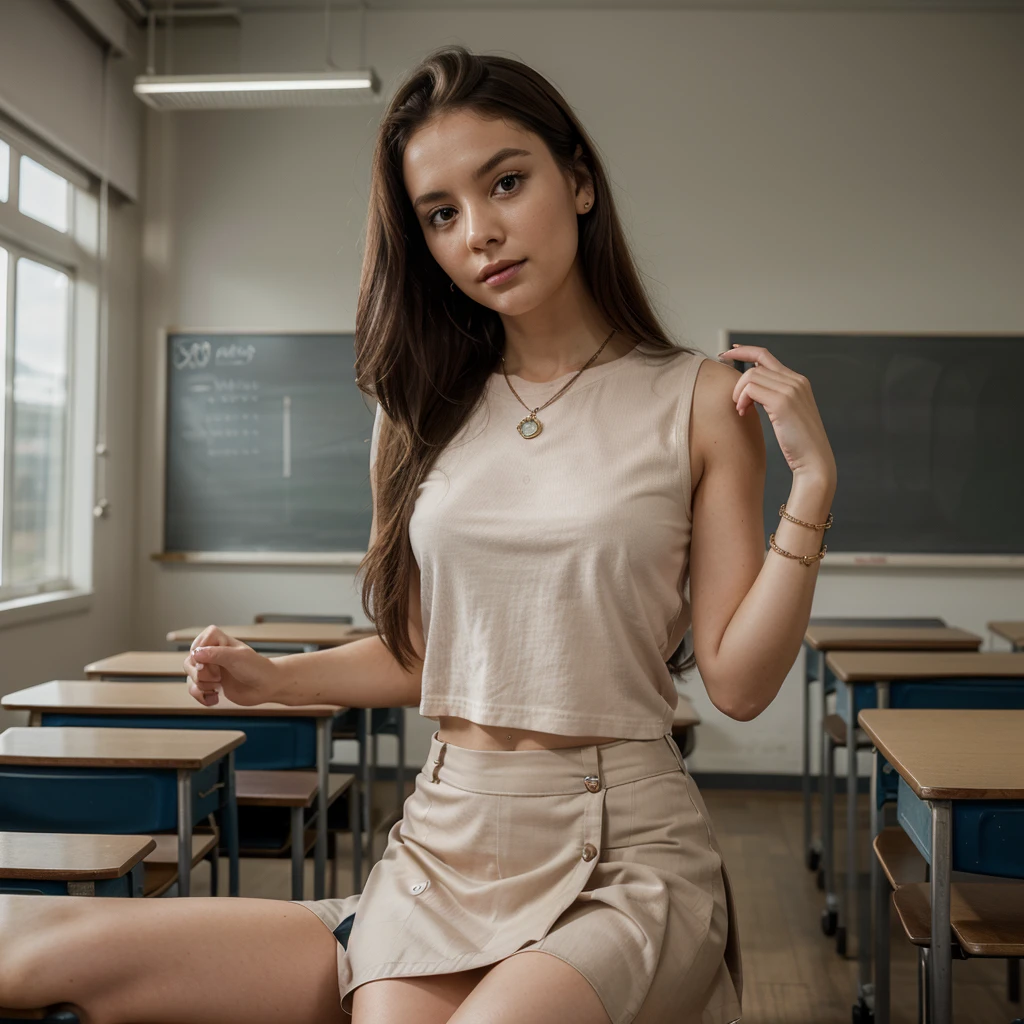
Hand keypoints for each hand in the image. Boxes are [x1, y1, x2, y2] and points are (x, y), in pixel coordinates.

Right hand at [183, 625, 279, 707]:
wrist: (267, 686)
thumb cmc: (256, 667)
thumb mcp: (236, 657)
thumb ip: (215, 654)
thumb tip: (195, 653)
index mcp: (217, 639)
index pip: (196, 645)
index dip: (202, 658)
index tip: (217, 664)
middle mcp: (211, 652)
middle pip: (189, 663)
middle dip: (202, 675)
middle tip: (219, 677)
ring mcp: (210, 668)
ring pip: (190, 677)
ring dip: (202, 687)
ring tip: (218, 688)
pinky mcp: (210, 683)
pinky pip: (194, 690)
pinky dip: (202, 697)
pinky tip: (215, 698)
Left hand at [717, 344, 836, 483]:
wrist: (814, 461)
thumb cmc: (797, 443)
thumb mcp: (786, 414)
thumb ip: (773, 397)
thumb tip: (749, 389)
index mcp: (798, 381)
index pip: (766, 355)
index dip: (744, 351)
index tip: (727, 352)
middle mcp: (796, 380)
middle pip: (755, 364)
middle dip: (737, 380)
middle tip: (735, 400)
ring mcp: (791, 389)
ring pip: (750, 376)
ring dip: (739, 393)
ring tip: (742, 410)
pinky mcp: (783, 401)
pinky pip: (750, 389)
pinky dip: (741, 400)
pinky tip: (743, 413)